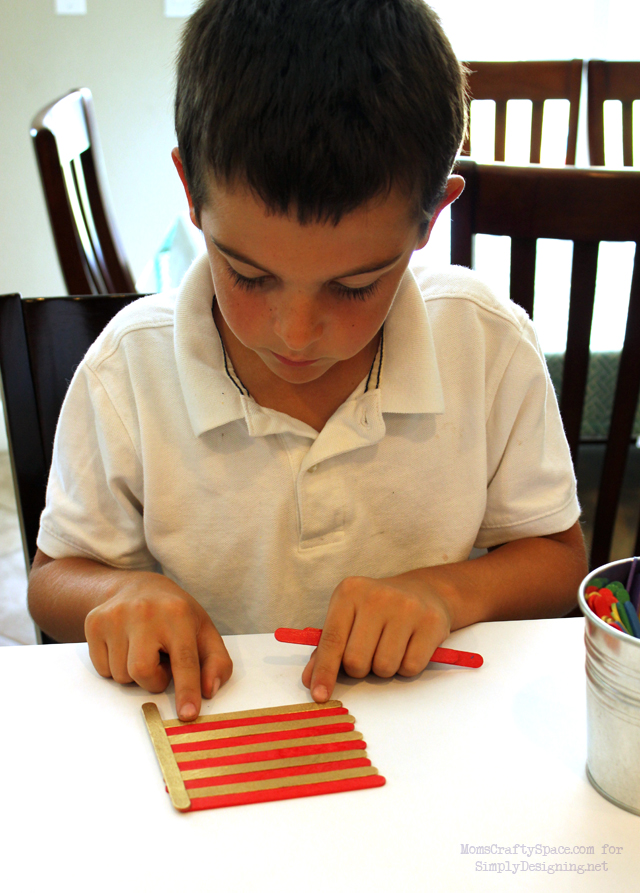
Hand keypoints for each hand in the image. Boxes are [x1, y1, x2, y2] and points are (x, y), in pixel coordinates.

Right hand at [84, 572, 231, 720]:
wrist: (137, 587)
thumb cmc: (176, 615)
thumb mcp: (204, 631)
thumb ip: (216, 662)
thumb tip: (209, 690)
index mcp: (178, 613)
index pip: (184, 659)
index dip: (187, 689)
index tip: (187, 714)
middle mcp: (145, 611)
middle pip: (142, 672)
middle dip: (153, 679)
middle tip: (161, 660)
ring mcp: (115, 615)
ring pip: (120, 675)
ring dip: (134, 674)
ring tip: (144, 649)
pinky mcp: (94, 622)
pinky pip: (102, 669)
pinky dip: (116, 666)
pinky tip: (126, 645)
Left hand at [301, 574, 451, 702]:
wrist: (422, 591)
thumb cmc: (377, 611)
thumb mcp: (348, 618)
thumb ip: (328, 649)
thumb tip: (311, 681)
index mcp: (349, 592)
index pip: (332, 640)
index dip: (325, 671)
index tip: (319, 696)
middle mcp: (376, 596)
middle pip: (356, 661)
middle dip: (360, 669)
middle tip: (369, 653)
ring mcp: (406, 607)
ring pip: (384, 668)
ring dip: (384, 669)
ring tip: (390, 647)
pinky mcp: (431, 622)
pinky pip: (411, 667)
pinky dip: (407, 667)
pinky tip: (409, 647)